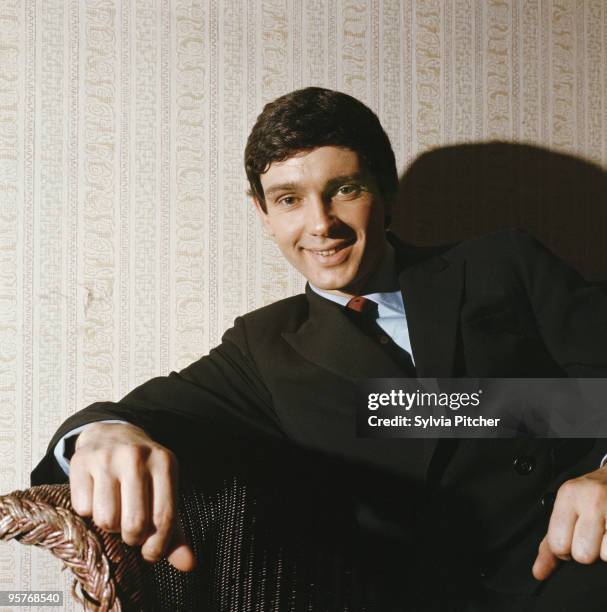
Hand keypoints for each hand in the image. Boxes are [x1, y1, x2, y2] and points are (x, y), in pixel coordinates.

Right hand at [69, 421, 195, 571]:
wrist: (112, 434)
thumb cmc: (143, 472)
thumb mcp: (164, 491)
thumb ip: (175, 530)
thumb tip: (188, 565)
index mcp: (165, 462)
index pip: (164, 518)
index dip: (157, 546)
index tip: (151, 553)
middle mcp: (137, 456)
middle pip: (134, 523)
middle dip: (132, 538)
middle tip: (132, 530)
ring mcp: (107, 457)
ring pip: (107, 520)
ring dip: (111, 526)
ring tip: (116, 512)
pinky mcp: (80, 462)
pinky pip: (83, 509)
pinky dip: (90, 513)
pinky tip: (97, 498)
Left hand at [533, 466, 606, 579]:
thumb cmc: (591, 496)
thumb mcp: (566, 509)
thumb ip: (549, 543)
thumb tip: (539, 573)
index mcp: (568, 495)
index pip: (558, 543)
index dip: (564, 550)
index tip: (572, 538)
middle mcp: (591, 499)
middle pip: (583, 554)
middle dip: (588, 551)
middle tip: (593, 536)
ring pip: (605, 556)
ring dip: (606, 551)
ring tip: (606, 533)